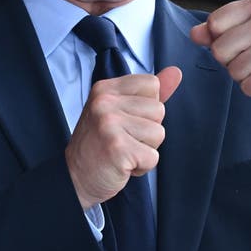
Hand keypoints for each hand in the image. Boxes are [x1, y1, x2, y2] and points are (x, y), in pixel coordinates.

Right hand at [66, 66, 181, 208]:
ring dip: (145, 150)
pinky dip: (142, 167)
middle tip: (123, 140)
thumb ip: (148, 93)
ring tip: (123, 152)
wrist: (75, 178)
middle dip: (148, 131)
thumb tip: (176, 72)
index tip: (127, 120)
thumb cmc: (99, 145)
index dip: (147, 107)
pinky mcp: (117, 148)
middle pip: (159, 110)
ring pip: (159, 133)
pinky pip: (153, 157)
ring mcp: (109, 123)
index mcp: (106, 88)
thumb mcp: (120, 111)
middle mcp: (105, 102)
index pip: (152, 84)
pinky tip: (122, 165)